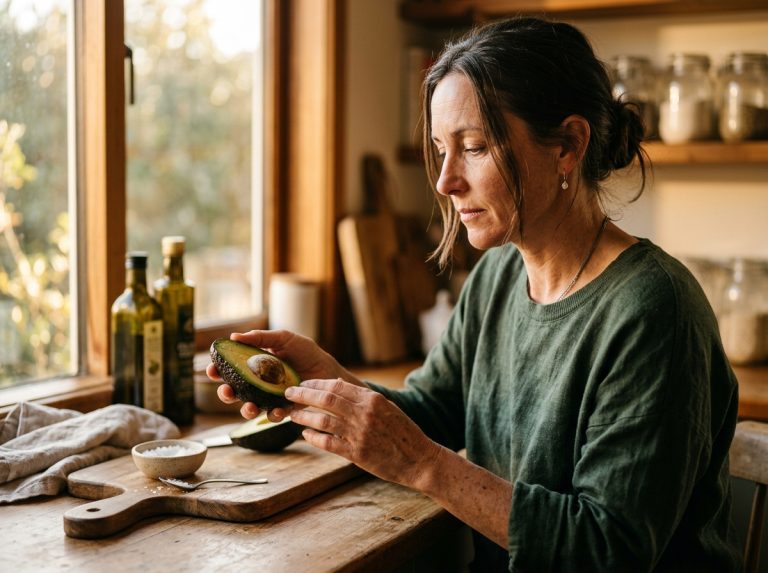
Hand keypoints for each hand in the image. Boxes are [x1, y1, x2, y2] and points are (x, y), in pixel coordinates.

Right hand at [207, 329, 360, 420]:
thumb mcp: (284, 339)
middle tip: (227, 392)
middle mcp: (258, 383)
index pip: (230, 368)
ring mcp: (269, 398)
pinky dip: (272, 415)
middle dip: (225, 394)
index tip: (212, 369)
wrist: (328, 369)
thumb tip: (234, 336)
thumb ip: (261, 337)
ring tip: (249, 407)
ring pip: (249, 407)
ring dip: (245, 409)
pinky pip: (272, 416)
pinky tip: (276, 410)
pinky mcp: (283, 409)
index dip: (218, 370)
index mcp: (254, 364)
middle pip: (234, 391)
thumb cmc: (306, 352)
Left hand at [284, 378, 441, 490]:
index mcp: (372, 400)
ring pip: (323, 420)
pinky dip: (313, 437)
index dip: (316, 384)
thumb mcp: (386, 407)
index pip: (337, 386)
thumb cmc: (403, 432)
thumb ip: (362, 397)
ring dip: (303, 416)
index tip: (303, 383)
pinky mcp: (356, 454)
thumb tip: (336, 384)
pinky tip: (305, 434)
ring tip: (291, 414)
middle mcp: (365, 414)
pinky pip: (328, 443)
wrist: (419, 459)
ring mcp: (360, 434)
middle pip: (326, 399)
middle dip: (303, 394)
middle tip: (288, 392)